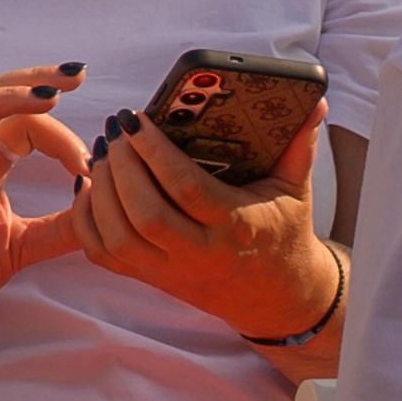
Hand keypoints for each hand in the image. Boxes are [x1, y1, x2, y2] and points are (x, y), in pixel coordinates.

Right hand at [0, 65, 87, 345]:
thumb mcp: (22, 246)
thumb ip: (60, 228)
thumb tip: (103, 206)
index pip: (31, 127)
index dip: (63, 136)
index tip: (92, 161)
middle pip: (1, 99)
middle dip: (38, 81)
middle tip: (78, 74)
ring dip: (7, 97)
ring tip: (45, 94)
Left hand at [69, 103, 341, 345]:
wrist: (278, 300)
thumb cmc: (284, 234)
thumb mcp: (295, 189)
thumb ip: (299, 143)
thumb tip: (313, 101)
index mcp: (236, 225)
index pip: (186, 189)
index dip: (155, 152)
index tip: (136, 118)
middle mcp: (201, 254)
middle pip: (145, 214)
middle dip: (121, 167)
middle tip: (115, 131)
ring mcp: (173, 272)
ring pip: (119, 238)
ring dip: (101, 191)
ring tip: (102, 153)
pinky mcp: (153, 280)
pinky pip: (106, 258)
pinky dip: (88, 222)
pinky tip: (90, 187)